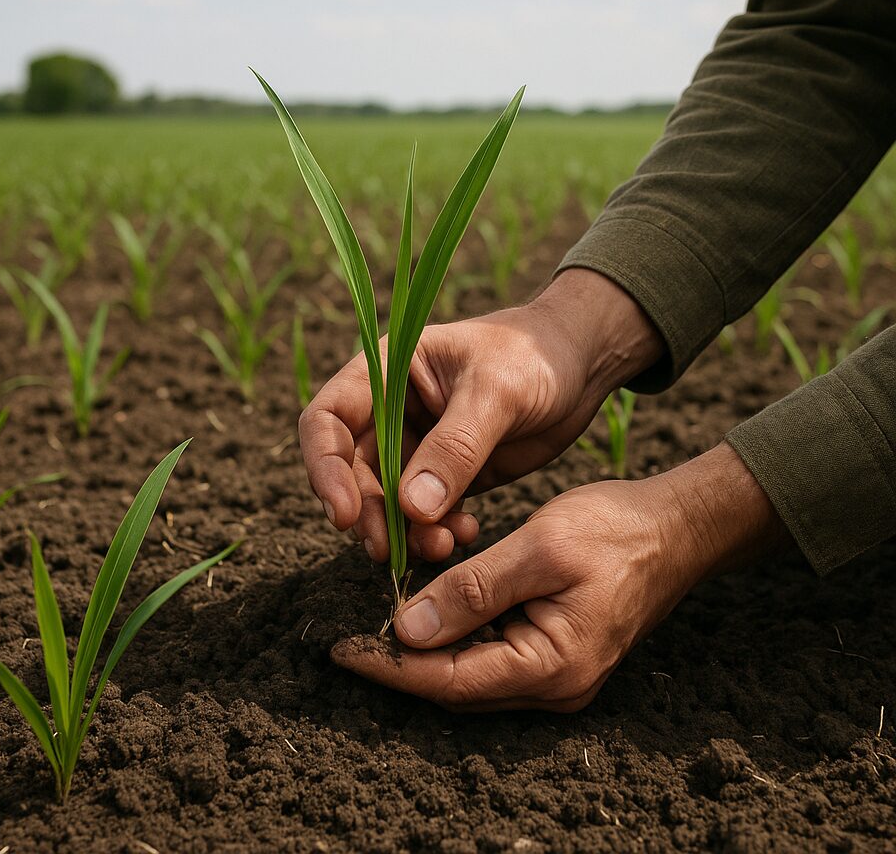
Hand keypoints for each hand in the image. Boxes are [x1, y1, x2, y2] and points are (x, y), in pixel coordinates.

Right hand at [299, 268, 663, 562]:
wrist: (581, 365)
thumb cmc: (535, 356)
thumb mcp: (497, 392)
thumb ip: (454, 447)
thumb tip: (410, 508)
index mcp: (386, 370)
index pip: (327, 419)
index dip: (324, 467)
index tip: (345, 513)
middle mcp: (390, 409)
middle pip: (351, 470)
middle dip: (368, 512)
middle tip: (390, 549)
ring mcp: (417, 443)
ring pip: (386, 499)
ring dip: (402, 529)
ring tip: (439, 546)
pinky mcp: (446, 474)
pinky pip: (423, 512)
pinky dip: (435, 530)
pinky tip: (464, 533)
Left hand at [333, 443, 791, 710]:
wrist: (674, 529)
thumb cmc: (614, 532)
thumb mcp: (539, 548)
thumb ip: (474, 589)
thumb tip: (409, 628)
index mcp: (552, 665)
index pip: (450, 681)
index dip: (390, 667)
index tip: (340, 648)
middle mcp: (554, 684)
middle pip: (456, 686)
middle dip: (400, 662)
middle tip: (348, 633)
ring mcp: (558, 673)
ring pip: (471, 674)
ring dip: (425, 650)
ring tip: (376, 620)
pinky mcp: (556, 651)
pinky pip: (492, 655)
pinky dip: (456, 636)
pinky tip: (429, 609)